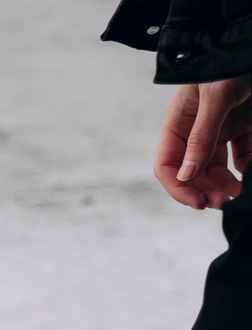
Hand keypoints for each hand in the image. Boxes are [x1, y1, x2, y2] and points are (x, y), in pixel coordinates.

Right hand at [155, 77, 250, 208]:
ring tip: (239, 193)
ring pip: (217, 167)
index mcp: (178, 122)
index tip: (198, 202)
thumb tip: (184, 176)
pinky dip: (247, 166)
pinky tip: (251, 173)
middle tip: (224, 203)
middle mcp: (195, 129)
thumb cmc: (229, 65)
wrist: (249, 45)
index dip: (178, 187)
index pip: (168, 165)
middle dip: (206, 189)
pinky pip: (243, 154)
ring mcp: (220, 128)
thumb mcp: (214, 99)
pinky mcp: (243, 125)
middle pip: (193, 171)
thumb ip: (200, 138)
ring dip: (226, 184)